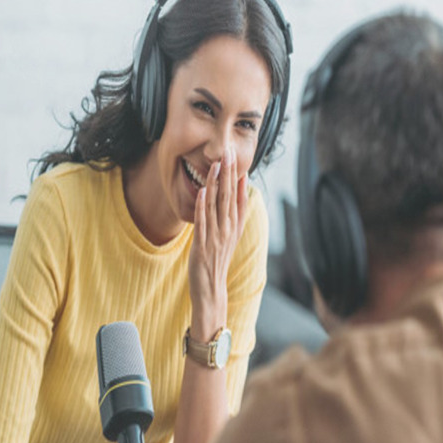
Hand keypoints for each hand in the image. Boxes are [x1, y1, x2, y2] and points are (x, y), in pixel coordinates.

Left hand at [188, 145, 247, 338]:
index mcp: (235, 228)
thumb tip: (234, 196)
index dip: (239, 178)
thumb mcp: (228, 238)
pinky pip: (203, 222)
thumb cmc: (216, 262)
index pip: (240, 198)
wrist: (211, 290)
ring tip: (216, 164)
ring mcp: (216, 238)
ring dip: (216, 184)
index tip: (238, 158)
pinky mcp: (202, 246)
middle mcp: (228, 231)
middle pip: (230, 198)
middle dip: (229, 174)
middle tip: (229, 152)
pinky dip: (203, 206)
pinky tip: (202, 191)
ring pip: (217, 206)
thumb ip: (232, 217)